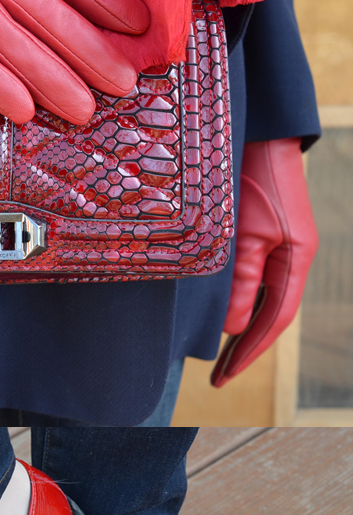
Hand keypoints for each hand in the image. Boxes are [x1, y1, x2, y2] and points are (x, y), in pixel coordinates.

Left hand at [211, 139, 317, 385]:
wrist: (258, 137)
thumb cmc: (252, 179)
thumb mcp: (243, 233)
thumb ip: (242, 279)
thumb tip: (235, 327)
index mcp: (295, 260)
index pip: (276, 319)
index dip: (251, 351)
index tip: (226, 376)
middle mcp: (291, 258)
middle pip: (271, 315)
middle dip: (246, 348)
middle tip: (219, 377)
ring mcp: (279, 248)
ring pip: (263, 301)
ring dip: (242, 328)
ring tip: (218, 357)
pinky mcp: (264, 238)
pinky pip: (254, 282)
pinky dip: (240, 304)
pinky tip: (222, 316)